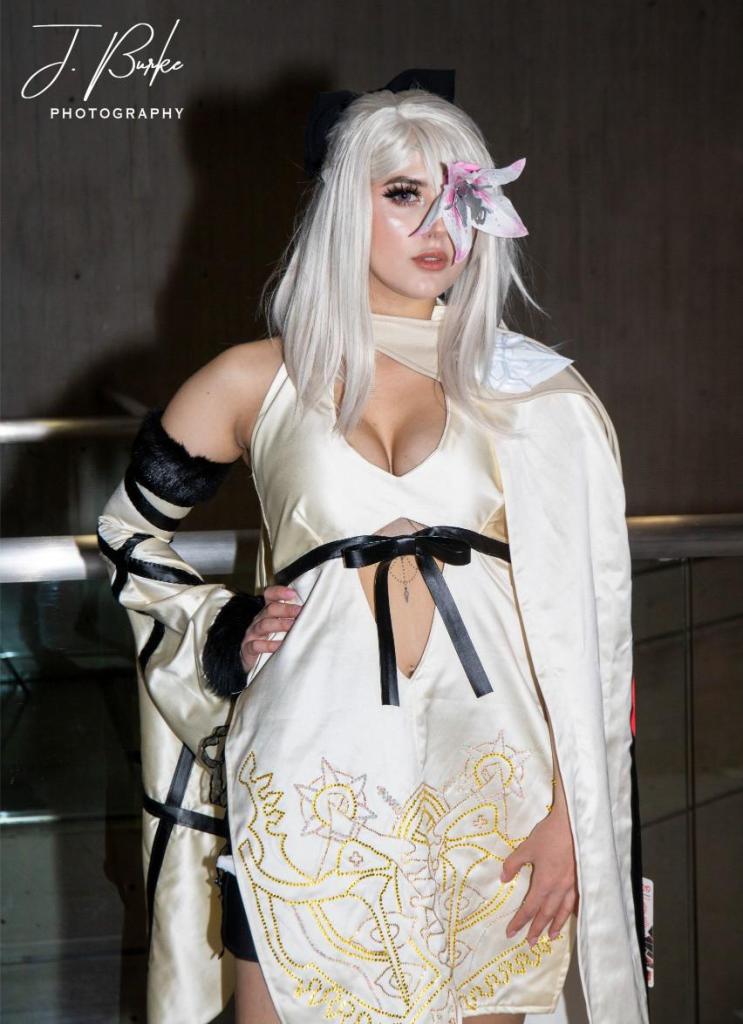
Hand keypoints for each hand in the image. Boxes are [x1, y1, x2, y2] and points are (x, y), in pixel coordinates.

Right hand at [239, 584, 301, 671]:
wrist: (251, 661)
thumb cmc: (270, 640)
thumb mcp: (280, 626)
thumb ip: (292, 617)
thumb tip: (314, 611)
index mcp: (267, 612)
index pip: (269, 595)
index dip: (279, 592)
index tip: (292, 593)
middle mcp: (259, 620)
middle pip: (269, 609)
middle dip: (286, 609)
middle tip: (300, 611)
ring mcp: (252, 633)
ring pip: (263, 625)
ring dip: (279, 624)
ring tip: (293, 626)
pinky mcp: (248, 648)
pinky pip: (256, 645)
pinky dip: (268, 645)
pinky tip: (279, 646)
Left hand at [500, 802, 577, 947]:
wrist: (573, 824)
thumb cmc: (548, 835)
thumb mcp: (526, 847)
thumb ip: (513, 864)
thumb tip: (504, 879)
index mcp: (544, 883)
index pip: (530, 908)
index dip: (520, 921)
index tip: (511, 933)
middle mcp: (559, 889)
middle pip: (547, 914)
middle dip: (537, 929)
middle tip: (531, 943)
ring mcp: (573, 885)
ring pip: (564, 911)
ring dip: (556, 925)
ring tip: (551, 937)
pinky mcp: (582, 879)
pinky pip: (577, 901)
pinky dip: (573, 911)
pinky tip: (572, 916)